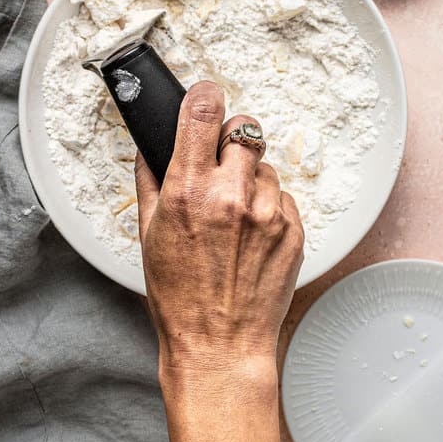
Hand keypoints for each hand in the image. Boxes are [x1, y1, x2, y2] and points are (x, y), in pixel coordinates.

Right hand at [135, 80, 303, 377]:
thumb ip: (151, 182)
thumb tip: (151, 147)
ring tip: (234, 217)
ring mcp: (267, 212)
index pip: (204, 112)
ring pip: (264, 166)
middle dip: (231, 140)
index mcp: (188, 191)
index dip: (206, 96)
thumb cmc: (179, 297)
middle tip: (220, 165)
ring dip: (250, 179)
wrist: (220, 345)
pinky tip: (251, 237)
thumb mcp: (148, 235)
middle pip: (244, 128)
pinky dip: (268, 207)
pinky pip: (282, 197)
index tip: (206, 97)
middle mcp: (230, 195)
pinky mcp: (294, 229)